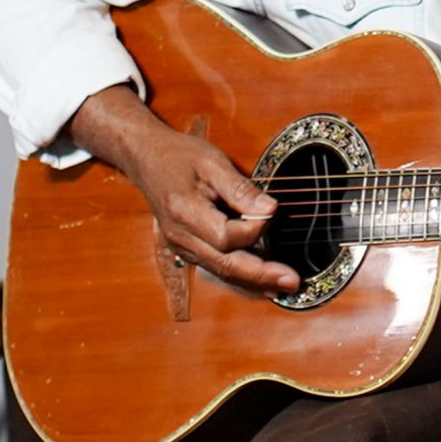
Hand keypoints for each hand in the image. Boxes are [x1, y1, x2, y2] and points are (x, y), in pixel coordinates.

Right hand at [66, 84, 298, 294]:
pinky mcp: (187, 248)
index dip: (255, 226)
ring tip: (284, 285)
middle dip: (261, 275)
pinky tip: (261, 280)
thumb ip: (241, 188)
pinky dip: (240, 274)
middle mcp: (180, 237)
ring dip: (254, 280)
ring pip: (221, 271)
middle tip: (293, 281)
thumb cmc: (180, 156)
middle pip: (225, 264)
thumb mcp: (212, 162)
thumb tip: (270, 209)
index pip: (226, 236)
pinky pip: (215, 266)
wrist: (147, 159)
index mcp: (184, 213)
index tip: (272, 209)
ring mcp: (181, 246)